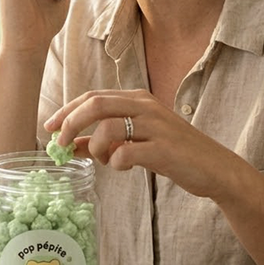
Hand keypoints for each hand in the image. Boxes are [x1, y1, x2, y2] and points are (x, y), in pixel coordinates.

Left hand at [45, 89, 225, 198]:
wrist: (215, 168)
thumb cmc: (173, 153)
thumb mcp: (136, 141)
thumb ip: (104, 140)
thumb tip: (68, 145)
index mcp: (138, 99)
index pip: (93, 96)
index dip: (67, 110)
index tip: (49, 127)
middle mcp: (146, 106)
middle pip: (95, 104)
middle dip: (70, 123)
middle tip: (59, 144)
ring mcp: (156, 126)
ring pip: (107, 127)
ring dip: (95, 147)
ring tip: (105, 160)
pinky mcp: (163, 149)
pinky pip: (126, 152)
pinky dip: (116, 162)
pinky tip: (124, 167)